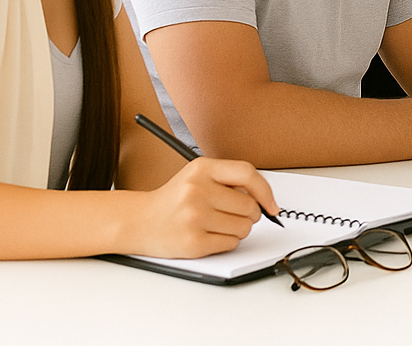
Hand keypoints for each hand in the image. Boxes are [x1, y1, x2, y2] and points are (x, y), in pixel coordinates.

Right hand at [129, 157, 274, 258]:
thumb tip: (265, 198)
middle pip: (250, 206)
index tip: (272, 205)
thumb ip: (229, 179)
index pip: (247, 174)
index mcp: (202, 168)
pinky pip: (231, 244)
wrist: (139, 221)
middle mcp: (197, 190)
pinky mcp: (193, 242)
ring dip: (238, 229)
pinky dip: (227, 242)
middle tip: (232, 214)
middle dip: (249, 214)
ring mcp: (194, 217)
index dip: (266, 191)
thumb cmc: (174, 199)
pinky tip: (209, 235)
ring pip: (244, 227)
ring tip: (218, 224)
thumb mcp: (198, 175)